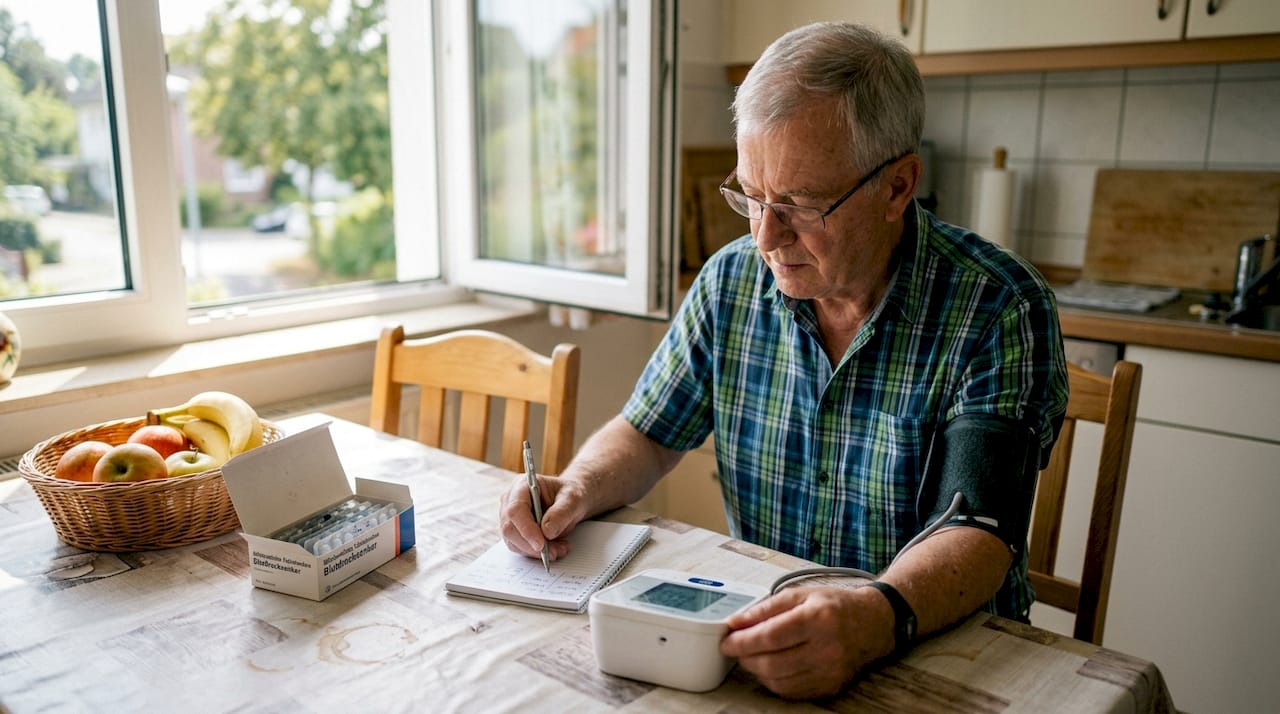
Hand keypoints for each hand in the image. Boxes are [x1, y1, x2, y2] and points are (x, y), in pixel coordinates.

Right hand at [497, 473, 587, 560]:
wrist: (570, 502)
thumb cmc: (569, 495)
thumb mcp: (573, 499)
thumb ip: (561, 512)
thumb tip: (547, 531)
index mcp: (522, 486)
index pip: (516, 509)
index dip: (526, 529)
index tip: (541, 544)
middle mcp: (511, 500)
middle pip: (510, 528)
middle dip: (531, 545)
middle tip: (554, 552)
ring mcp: (510, 517)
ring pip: (513, 541)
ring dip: (536, 551)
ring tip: (560, 549)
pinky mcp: (514, 532)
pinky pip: (519, 547)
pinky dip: (536, 553)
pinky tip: (554, 548)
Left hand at [719, 585, 894, 698]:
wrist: (872, 623)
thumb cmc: (835, 605)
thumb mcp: (800, 595)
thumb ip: (765, 608)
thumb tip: (735, 622)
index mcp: (817, 619)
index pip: (770, 636)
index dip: (742, 641)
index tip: (727, 640)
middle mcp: (826, 648)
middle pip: (771, 662)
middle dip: (745, 657)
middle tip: (736, 648)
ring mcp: (829, 671)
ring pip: (778, 681)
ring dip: (757, 670)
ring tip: (751, 656)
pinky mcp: (829, 686)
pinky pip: (791, 691)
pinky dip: (773, 681)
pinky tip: (770, 667)